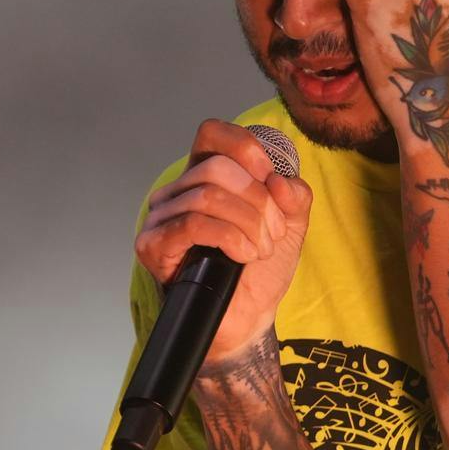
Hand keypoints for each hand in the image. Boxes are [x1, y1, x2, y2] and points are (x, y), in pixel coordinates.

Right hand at [134, 119, 313, 366]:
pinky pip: (192, 224)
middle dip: (258, 202)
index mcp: (207, 175)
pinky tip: (243, 255)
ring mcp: (162, 217)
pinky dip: (229, 237)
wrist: (248, 316)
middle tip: (272, 233)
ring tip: (259, 249)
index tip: (272, 183)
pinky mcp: (154, 245)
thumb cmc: (261, 268)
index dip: (248, 150)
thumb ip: (294, 194)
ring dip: (248, 224)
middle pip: (218, 168)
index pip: (213, 133)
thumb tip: (279, 181)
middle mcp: (179, 191)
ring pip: (207, 196)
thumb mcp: (290, 222)